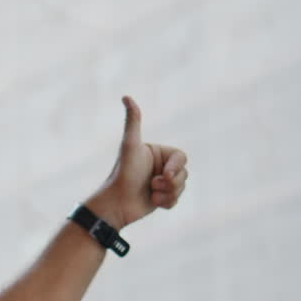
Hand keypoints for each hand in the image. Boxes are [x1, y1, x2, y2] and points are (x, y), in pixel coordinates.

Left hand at [84, 96, 188, 228]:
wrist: (117, 204)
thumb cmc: (123, 174)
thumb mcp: (130, 145)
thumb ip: (132, 121)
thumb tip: (126, 96)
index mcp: (158, 152)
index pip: (181, 157)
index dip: (176, 167)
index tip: (165, 174)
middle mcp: (161, 166)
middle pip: (184, 173)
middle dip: (170, 183)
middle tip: (151, 185)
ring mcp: (162, 182)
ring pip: (182, 187)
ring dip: (167, 193)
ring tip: (150, 193)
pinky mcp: (162, 198)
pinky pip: (176, 200)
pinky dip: (166, 203)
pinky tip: (152, 201)